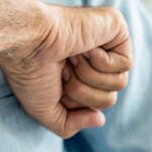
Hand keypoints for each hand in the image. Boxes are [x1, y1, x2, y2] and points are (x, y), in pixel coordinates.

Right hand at [0, 3, 131, 138]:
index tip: (56, 83)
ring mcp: (105, 41)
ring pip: (120, 83)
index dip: (75, 103)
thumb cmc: (29, 73)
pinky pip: (126, 63)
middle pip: (109, 97)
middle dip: (83, 91)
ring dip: (89, 76)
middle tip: (63, 70)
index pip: (95, 105)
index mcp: (78, 73)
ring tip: (72, 58)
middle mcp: (93, 58)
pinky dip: (101, 62)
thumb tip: (99, 119)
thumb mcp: (43, 110)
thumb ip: (69, 125)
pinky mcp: (114, 26)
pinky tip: (84, 48)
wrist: (26, 44)